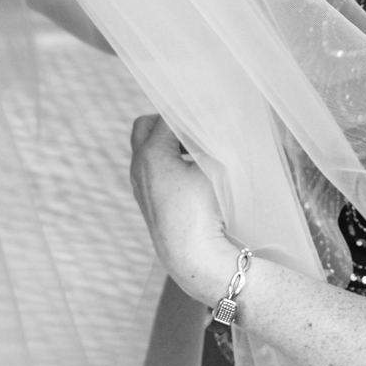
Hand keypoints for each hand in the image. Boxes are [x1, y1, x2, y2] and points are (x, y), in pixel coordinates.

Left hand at [129, 114, 238, 299]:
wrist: (193, 257)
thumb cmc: (203, 211)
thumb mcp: (214, 167)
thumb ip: (216, 136)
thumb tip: (227, 114)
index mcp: (150, 153)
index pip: (168, 116)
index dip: (190, 110)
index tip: (213, 109)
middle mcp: (138, 166)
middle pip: (145, 127)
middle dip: (169, 121)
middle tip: (195, 124)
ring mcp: (140, 185)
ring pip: (147, 150)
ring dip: (169, 143)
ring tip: (198, 146)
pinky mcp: (147, 201)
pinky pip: (153, 169)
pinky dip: (168, 161)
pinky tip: (193, 170)